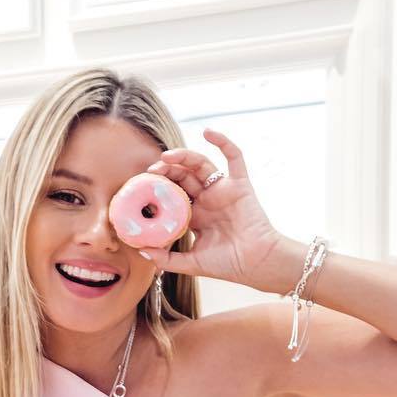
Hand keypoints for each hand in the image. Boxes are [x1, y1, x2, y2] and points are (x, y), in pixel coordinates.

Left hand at [137, 127, 283, 288]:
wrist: (256, 263)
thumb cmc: (227, 265)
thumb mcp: (191, 263)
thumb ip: (167, 258)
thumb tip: (141, 251)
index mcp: (196, 216)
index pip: (173, 195)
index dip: (159, 188)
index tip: (143, 187)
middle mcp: (208, 200)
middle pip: (184, 177)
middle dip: (167, 170)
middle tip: (152, 171)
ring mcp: (223, 190)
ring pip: (200, 165)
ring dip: (183, 156)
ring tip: (167, 156)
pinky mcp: (240, 184)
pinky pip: (234, 157)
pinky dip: (223, 141)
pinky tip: (208, 132)